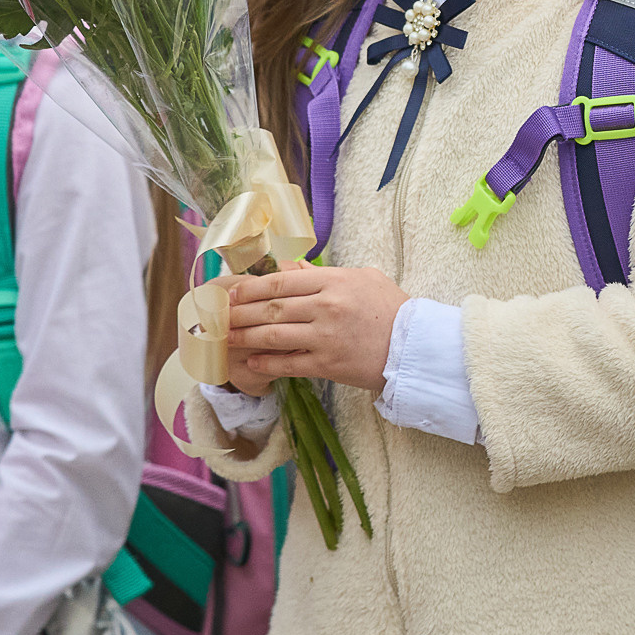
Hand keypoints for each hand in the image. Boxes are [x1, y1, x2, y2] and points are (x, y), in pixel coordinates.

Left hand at [224, 262, 408, 395]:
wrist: (415, 346)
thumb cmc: (392, 308)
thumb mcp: (362, 278)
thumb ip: (324, 273)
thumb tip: (291, 268)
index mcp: (334, 281)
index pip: (282, 282)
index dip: (252, 288)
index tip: (232, 292)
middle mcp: (326, 307)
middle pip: (272, 308)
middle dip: (240, 312)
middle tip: (218, 316)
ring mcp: (326, 337)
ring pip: (274, 335)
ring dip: (245, 337)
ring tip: (225, 338)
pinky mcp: (328, 365)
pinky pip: (289, 364)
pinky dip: (267, 364)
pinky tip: (251, 363)